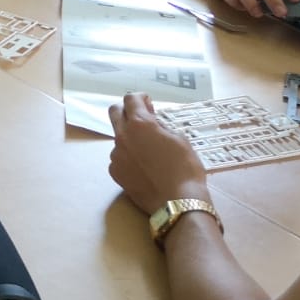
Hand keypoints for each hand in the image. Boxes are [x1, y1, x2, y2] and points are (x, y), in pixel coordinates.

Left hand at [108, 93, 210, 215]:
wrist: (176, 202)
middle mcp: (122, 136)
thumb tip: (151, 121)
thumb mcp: (179, 139)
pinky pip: (119, 157)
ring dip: (130, 138)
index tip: (148, 103)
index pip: (131, 99)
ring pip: (118, 138)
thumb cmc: (184, 168)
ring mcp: (115, 155)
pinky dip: (128, 157)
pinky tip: (143, 167)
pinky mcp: (114, 171)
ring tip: (148, 152)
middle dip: (127, 110)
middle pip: (114, 112)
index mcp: (139, 124)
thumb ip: (161, 126)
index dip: (140, 98)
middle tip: (143, 119)